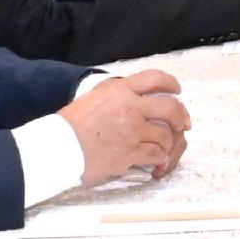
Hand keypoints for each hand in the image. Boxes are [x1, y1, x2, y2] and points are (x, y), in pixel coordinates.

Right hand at [60, 71, 189, 186]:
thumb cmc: (71, 124)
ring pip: (165, 134)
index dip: (171, 84)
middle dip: (180, 116)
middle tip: (182, 124)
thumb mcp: (95, 98)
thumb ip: (119, 96)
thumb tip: (140, 100)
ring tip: (161, 147)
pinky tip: (155, 160)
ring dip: (167, 142)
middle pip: (170, 107)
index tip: (177, 91)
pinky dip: (159, 157)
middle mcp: (130, 107)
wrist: (57, 147)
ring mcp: (132, 130)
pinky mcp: (131, 152)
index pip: (155, 78)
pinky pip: (156, 154)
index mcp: (119, 90)